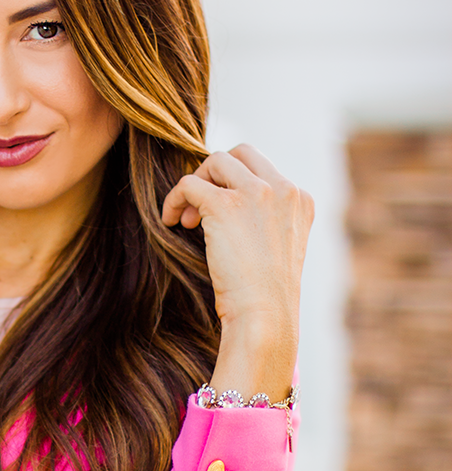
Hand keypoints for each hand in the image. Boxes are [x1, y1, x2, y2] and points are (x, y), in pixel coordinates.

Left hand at [161, 145, 313, 400]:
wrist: (265, 317)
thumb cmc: (267, 298)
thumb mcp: (278, 251)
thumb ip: (265, 223)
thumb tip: (230, 213)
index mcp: (300, 200)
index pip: (263, 170)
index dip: (236, 184)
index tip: (221, 214)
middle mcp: (283, 190)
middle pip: (241, 153)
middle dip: (216, 175)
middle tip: (200, 210)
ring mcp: (256, 193)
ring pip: (215, 160)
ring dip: (196, 183)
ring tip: (186, 220)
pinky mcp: (224, 204)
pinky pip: (189, 182)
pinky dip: (175, 198)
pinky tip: (170, 221)